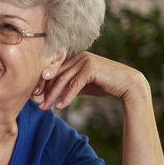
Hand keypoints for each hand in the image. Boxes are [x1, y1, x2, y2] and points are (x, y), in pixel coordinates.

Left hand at [34, 52, 148, 110]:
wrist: (128, 85)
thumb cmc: (105, 85)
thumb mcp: (83, 85)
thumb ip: (69, 85)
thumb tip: (52, 94)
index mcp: (76, 58)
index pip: (55, 70)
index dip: (44, 82)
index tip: (35, 94)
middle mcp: (79, 57)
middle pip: (56, 75)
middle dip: (45, 91)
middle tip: (37, 104)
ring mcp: (85, 60)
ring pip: (63, 80)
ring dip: (52, 96)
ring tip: (45, 108)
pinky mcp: (91, 68)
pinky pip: (74, 84)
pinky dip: (66, 97)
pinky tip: (60, 106)